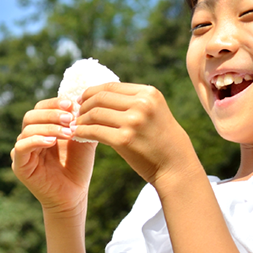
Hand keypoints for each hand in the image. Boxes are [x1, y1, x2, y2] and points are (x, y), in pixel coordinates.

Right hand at [11, 97, 98, 217]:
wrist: (75, 194)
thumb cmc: (78, 167)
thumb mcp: (82, 139)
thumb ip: (81, 122)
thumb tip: (83, 100)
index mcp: (42, 128)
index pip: (41, 107)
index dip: (54, 103)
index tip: (71, 104)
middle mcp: (29, 137)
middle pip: (31, 115)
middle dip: (51, 114)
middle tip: (70, 117)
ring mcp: (22, 151)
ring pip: (27, 129)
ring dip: (49, 127)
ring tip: (68, 132)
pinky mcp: (19, 165)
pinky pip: (21, 147)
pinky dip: (36, 140)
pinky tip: (52, 142)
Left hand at [73, 83, 200, 185]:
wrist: (176, 166)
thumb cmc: (163, 141)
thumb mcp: (155, 112)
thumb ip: (134, 101)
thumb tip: (102, 94)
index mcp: (149, 93)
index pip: (112, 86)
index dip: (92, 91)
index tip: (83, 99)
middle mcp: (142, 104)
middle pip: (101, 97)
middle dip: (84, 104)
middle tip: (76, 113)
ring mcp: (133, 121)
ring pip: (95, 113)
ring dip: (81, 119)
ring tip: (76, 125)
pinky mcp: (124, 139)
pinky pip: (94, 131)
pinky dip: (82, 132)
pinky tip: (77, 135)